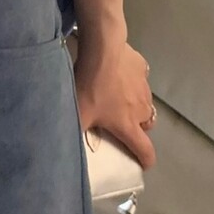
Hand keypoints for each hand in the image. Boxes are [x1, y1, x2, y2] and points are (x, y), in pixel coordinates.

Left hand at [73, 37, 156, 170]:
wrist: (103, 49)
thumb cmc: (90, 86)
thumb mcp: (78, 113)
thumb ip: (74, 132)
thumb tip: (67, 149)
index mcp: (128, 124)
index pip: (144, 150)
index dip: (145, 160)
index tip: (143, 164)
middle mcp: (142, 109)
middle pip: (146, 126)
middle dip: (137, 128)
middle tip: (119, 122)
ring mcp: (145, 88)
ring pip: (144, 103)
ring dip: (135, 105)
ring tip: (116, 97)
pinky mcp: (143, 68)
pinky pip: (140, 80)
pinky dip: (133, 82)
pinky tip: (118, 75)